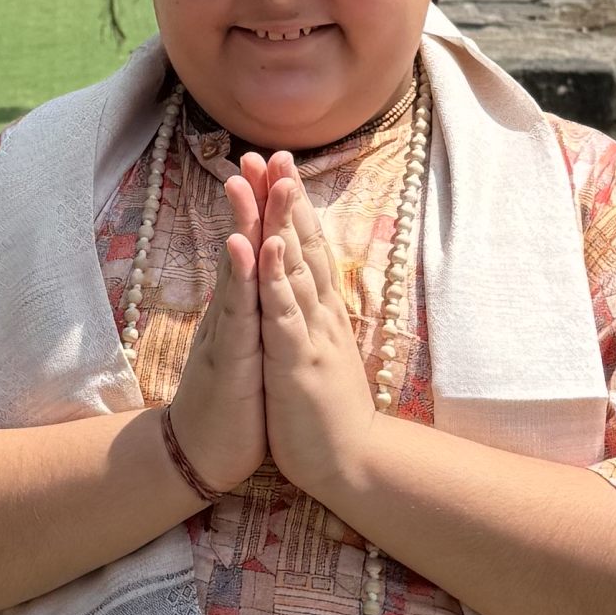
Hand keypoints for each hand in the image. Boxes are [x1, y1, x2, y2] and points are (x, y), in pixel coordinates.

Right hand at [163, 156, 267, 495]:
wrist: (200, 456)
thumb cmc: (232, 403)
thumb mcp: (248, 348)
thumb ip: (252, 310)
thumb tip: (259, 278)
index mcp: (246, 309)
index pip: (259, 248)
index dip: (268, 206)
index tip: (277, 163)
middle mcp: (234, 312)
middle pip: (246, 246)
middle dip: (254, 199)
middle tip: (259, 152)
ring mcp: (228, 332)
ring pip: (240, 270)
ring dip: (246, 224)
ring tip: (248, 183)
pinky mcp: (229, 360)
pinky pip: (237, 314)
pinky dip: (241, 279)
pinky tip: (242, 247)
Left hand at [256, 163, 383, 516]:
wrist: (350, 463)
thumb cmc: (330, 412)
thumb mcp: (322, 353)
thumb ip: (317, 318)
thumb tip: (315, 291)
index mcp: (322, 312)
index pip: (309, 249)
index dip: (293, 208)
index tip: (280, 167)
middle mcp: (321, 314)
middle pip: (304, 245)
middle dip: (287, 198)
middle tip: (275, 151)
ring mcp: (312, 334)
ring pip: (296, 269)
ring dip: (282, 223)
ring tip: (274, 179)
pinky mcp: (298, 361)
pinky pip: (284, 313)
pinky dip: (274, 278)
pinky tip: (265, 246)